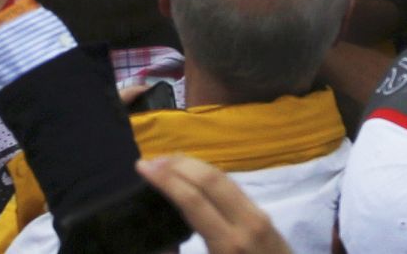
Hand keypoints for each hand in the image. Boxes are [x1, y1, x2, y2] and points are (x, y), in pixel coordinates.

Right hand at [136, 155, 290, 253]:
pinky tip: (196, 177)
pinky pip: (234, 187)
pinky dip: (211, 176)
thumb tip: (163, 244)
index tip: (142, 166)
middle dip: (179, 164)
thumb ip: (184, 253)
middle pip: (210, 179)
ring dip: (195, 165)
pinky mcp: (264, 215)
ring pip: (225, 178)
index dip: (165, 180)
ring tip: (168, 162)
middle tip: (151, 160)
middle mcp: (245, 223)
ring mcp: (258, 215)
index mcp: (227, 244)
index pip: (193, 199)